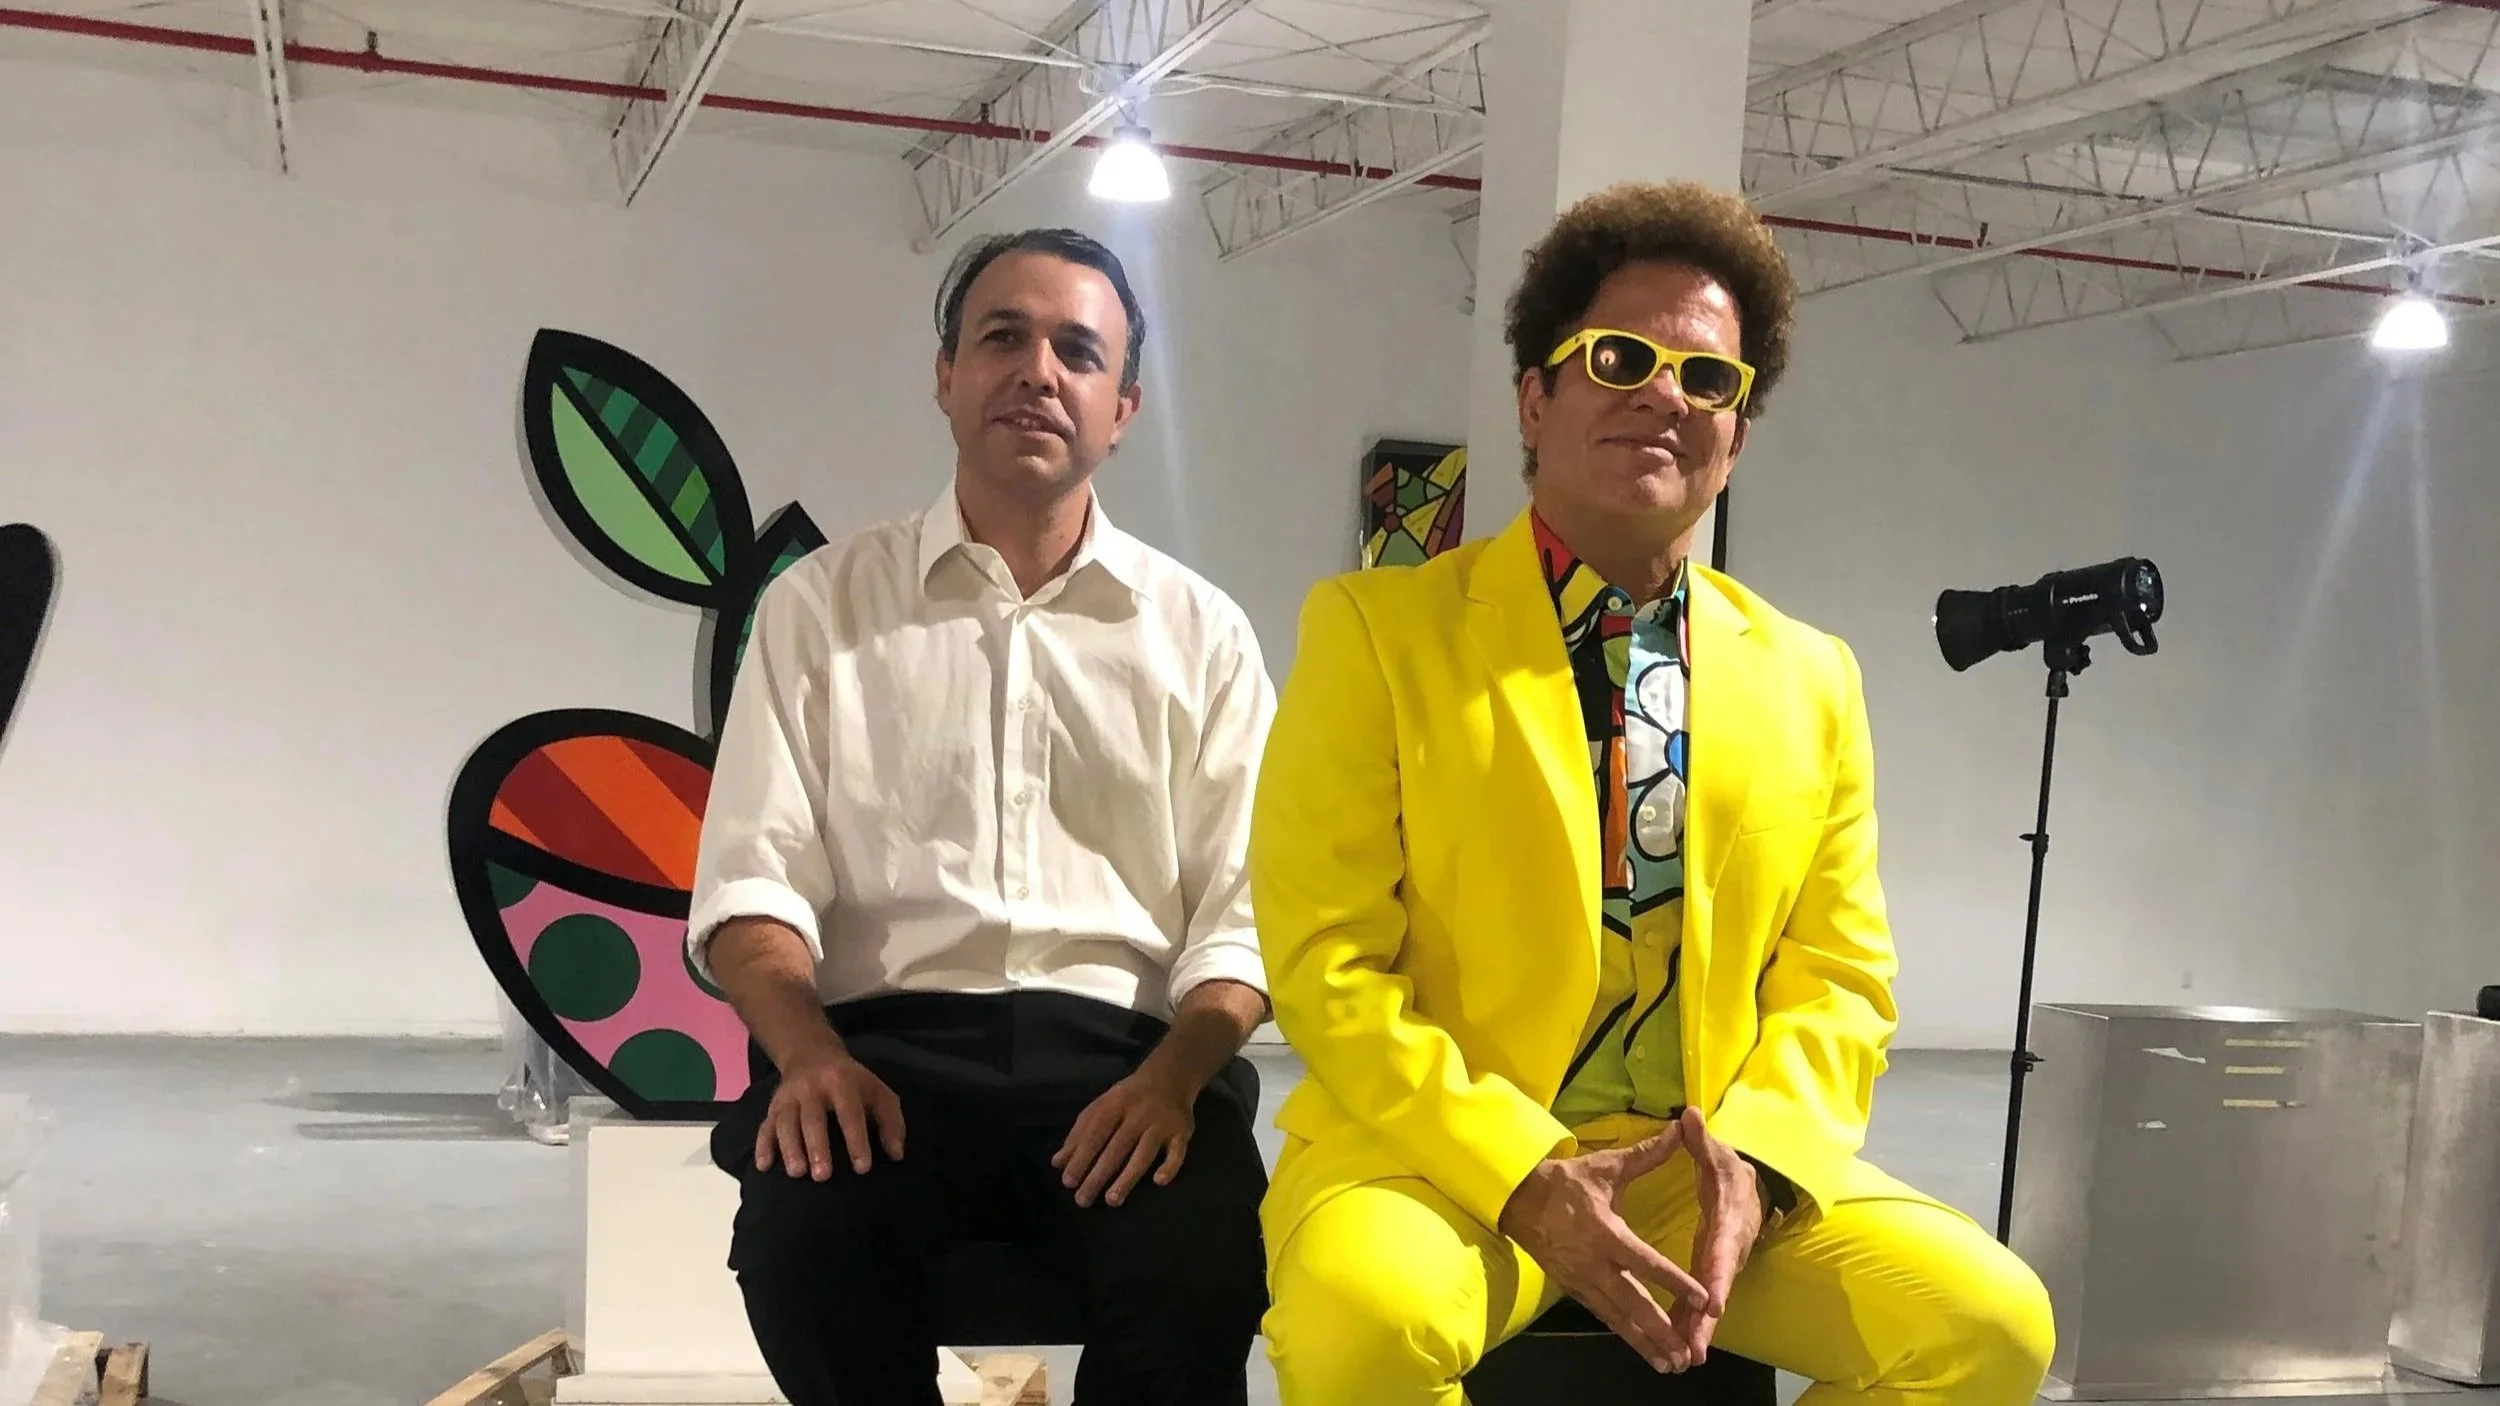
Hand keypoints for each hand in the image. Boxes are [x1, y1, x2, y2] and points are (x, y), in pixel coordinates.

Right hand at [754, 1047, 904, 1179]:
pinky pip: (764, 1126)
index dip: (856, 1140)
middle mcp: (812, 1088)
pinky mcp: (772, 1107)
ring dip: (789, 1148)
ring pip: (785, 1122)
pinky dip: (763, 1146)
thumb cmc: (852, 1082)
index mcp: (842, 1083)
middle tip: (823, 1176)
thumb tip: (897, 1155)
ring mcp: (788, 1097)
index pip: (849, 1113)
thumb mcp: (878, 1092)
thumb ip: (890, 1122)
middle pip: (812, 1118)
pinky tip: (764, 1166)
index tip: (863, 1168)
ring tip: (797, 1173)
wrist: (812, 1054)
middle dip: (817, 1147)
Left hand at [1052, 1068, 1193, 1207]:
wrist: (1171, 1076)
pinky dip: (1170, 1166)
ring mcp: (1162, 1122)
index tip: (1068, 1182)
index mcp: (1115, 1103)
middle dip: (1098, 1175)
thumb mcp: (1101, 1107)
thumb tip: (1058, 1163)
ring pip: (1144, 1153)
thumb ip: (1080, 1134)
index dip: (1081, 1158)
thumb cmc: (1128, 1098)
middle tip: (1083, 1200)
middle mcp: (1139, 1112)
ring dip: (1128, 1177)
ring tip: (1112, 1200)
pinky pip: (1178, 1151)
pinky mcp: (1182, 1132)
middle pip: (1117, 1147)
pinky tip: (1159, 1182)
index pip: (1095, 1133)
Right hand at [1498, 1127, 1712, 1373]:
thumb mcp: (1604, 1167)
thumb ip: (1645, 1155)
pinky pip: (1604, 1316)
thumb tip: (1676, 1129)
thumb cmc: (1565, 1182)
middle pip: (1632, 1304)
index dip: (1675, 1283)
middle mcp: (1593, 1263)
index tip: (1702, 1299)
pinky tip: (1646, 1351)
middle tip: (1685, 1354)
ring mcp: (1581, 1280)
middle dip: (1660, 1330)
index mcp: (1604, 1232)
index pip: (1646, 1263)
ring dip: (1645, 1342)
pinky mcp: (1574, 1288)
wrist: (1516, 1199)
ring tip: (1671, 1364)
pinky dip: (1625, 1335)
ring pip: (1618, 1318)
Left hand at [1671, 1106, 1766, 1362]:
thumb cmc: (1730, 1169)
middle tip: (1694, 1348)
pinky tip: (1678, 1344)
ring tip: (1685, 1356)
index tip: (1712, 1303)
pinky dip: (1692, 1323)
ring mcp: (1722, 1264)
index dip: (1719, 1276)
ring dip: (1699, 1329)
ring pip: (1710, 1300)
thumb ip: (1701, 1139)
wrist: (1751, 1188)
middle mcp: (1729, 1248)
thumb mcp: (1718, 1153)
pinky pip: (1701, 1300)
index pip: (1723, 1249)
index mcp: (1728, 1220)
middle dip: (1707, 1319)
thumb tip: (1688, 1114)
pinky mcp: (1712, 1273)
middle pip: (1718, 1287)